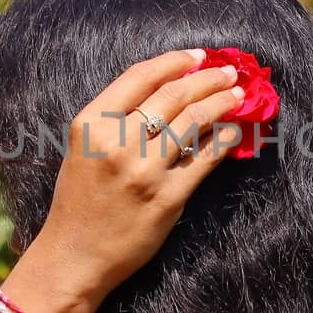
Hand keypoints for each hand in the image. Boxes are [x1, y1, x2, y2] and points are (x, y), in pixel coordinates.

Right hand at [7, 49, 242, 312]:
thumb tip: (172, 88)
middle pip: (173, 95)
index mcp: (90, 124)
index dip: (175, 61)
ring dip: (222, 102)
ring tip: (237, 94)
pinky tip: (234, 130)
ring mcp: (144, 171)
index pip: (141, 76)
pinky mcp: (167, 198)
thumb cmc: (80, 200)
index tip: (199, 56)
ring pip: (194, 121)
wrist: (75, 256)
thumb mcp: (84, 148)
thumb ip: (117, 118)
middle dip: (207, 78)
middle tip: (228, 72)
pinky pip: (204, 159)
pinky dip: (224, 139)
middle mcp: (116, 143)